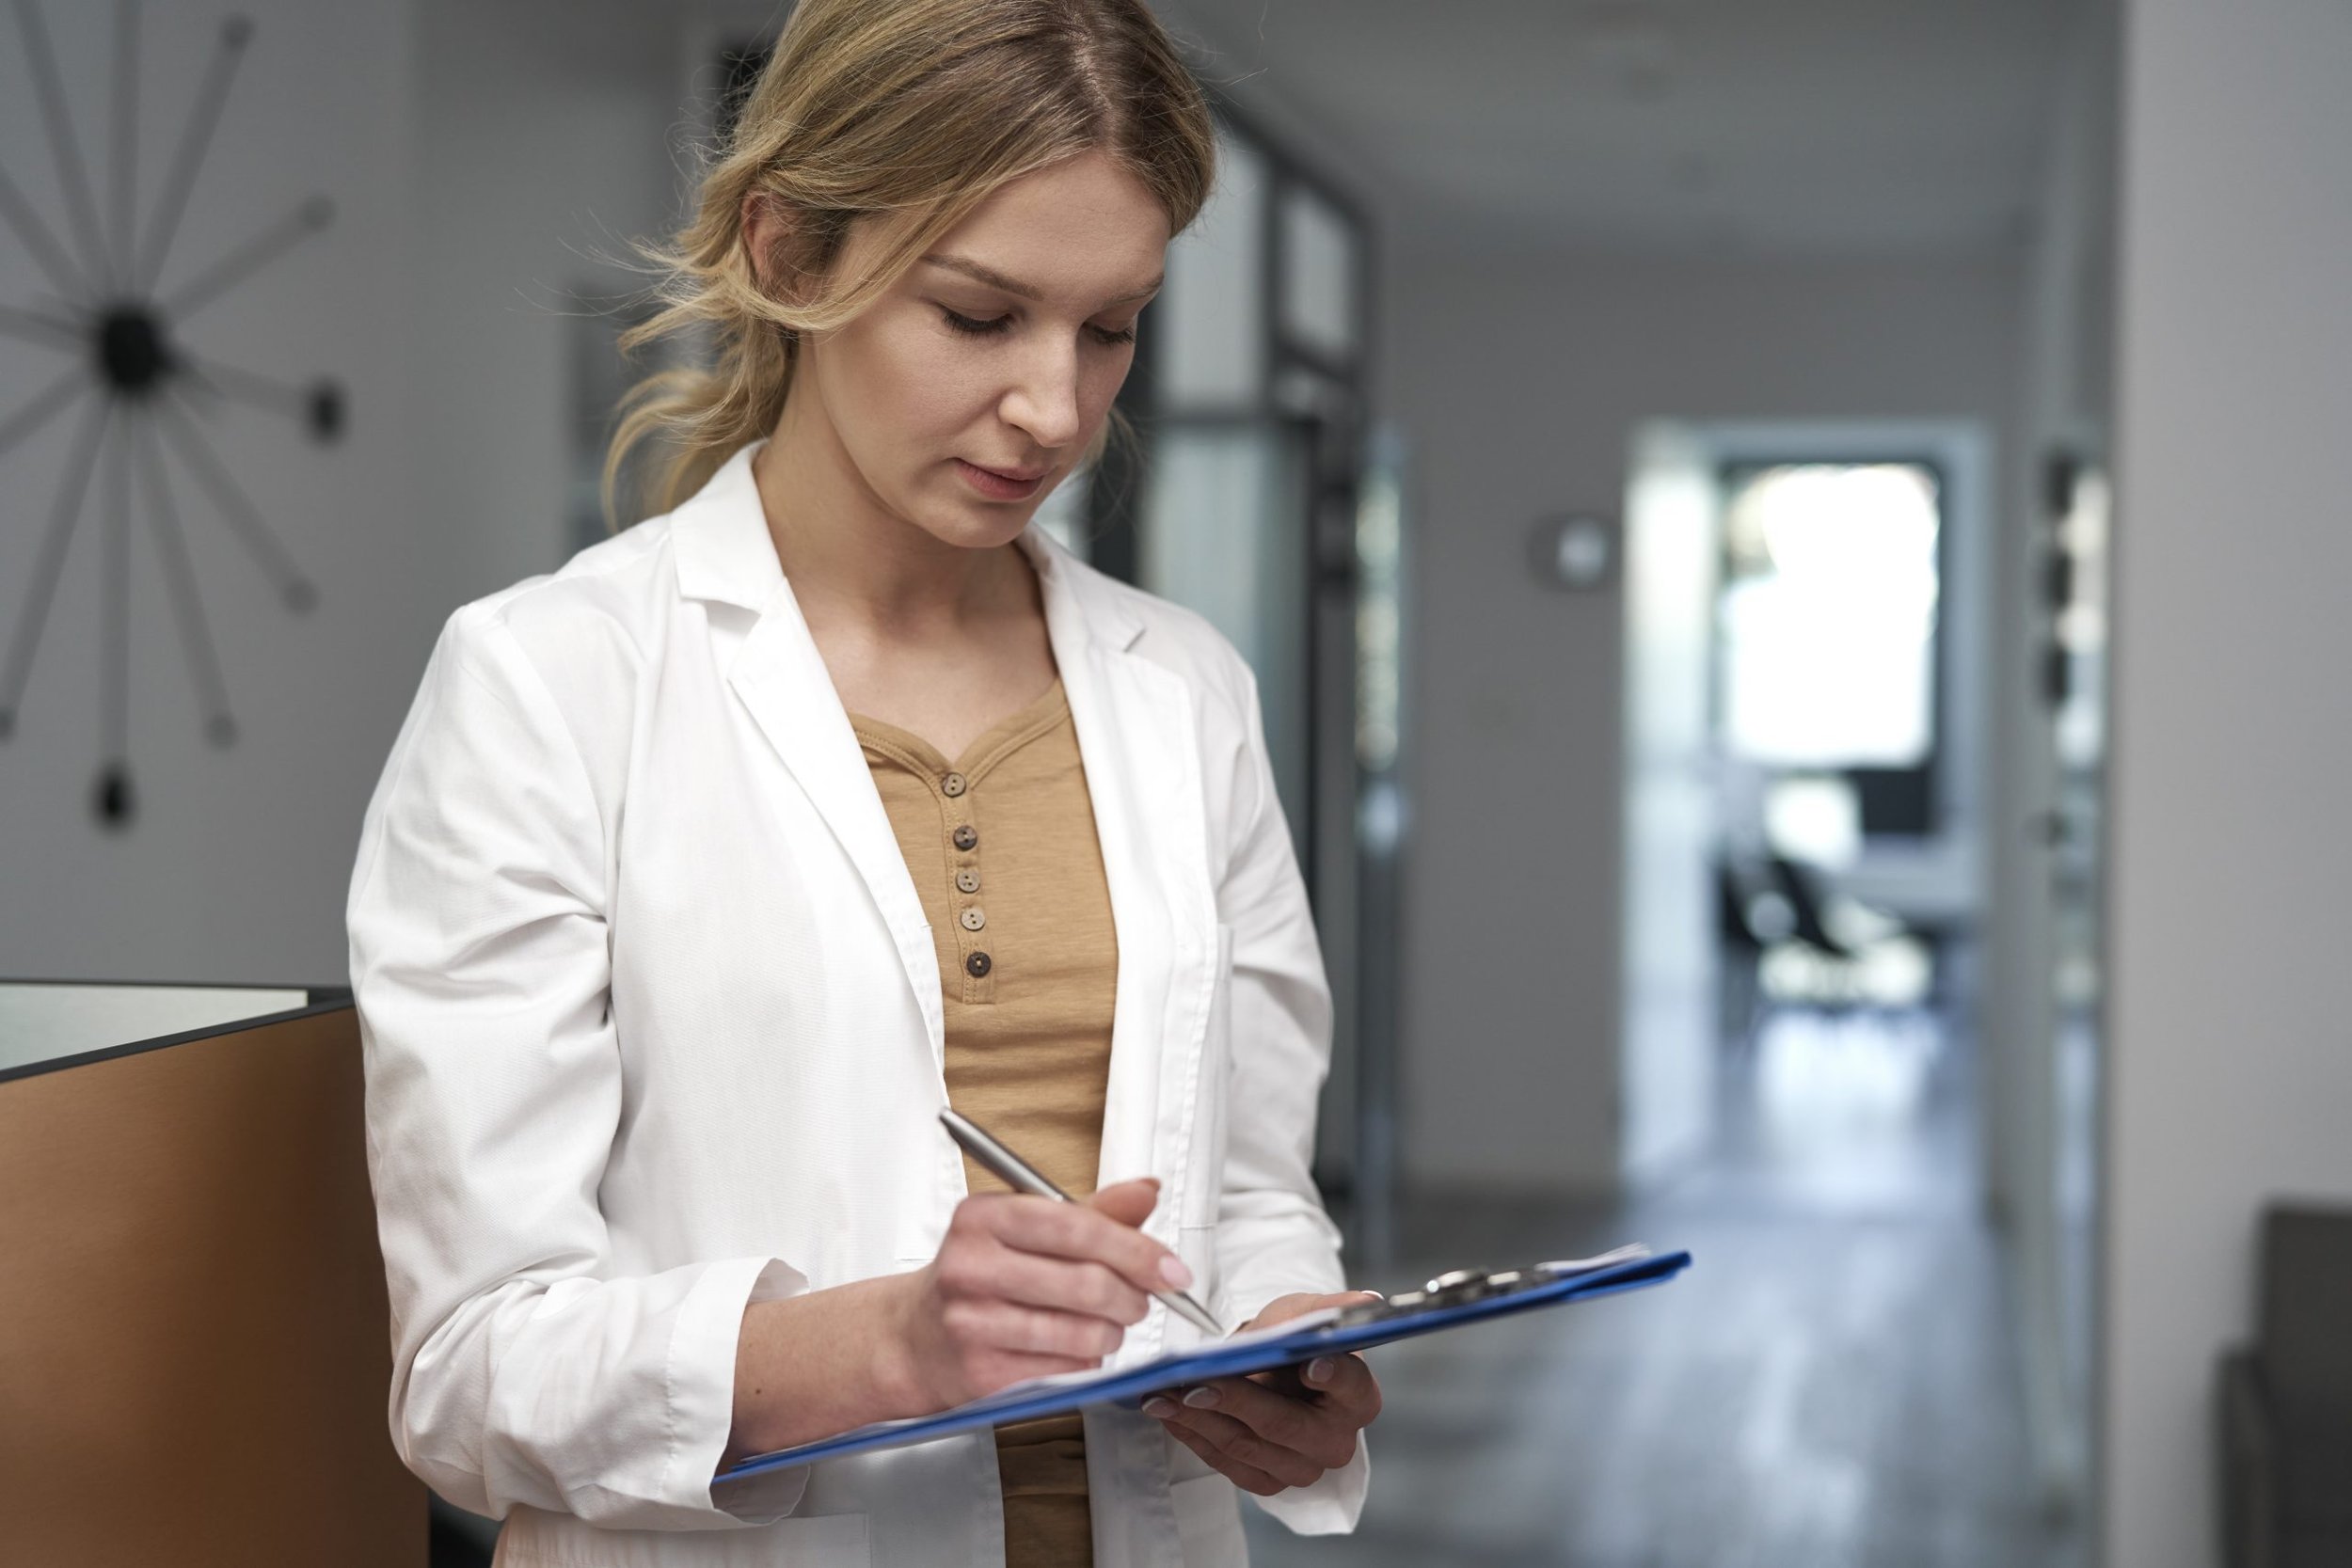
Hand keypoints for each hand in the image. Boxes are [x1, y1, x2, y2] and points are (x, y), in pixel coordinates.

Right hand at [888, 1177, 1190, 1410]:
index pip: (1077, 1227)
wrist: (912, 1337)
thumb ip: (1092, 1212)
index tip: (1171, 1269)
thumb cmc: (978, 1275)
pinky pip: (1065, 1372)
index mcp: (984, 1217)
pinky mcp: (981, 1373)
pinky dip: (1086, 1363)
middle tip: (1141, 1299)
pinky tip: (1074, 1350)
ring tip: (1106, 1325)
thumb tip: (1147, 1190)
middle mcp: (971, 1266)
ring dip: (1112, 1333)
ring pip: (1082, 1334)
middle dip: (1133, 1297)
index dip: (1137, 1250)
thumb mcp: (1025, 1228)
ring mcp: (971, 1323)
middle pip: (1087, 1284)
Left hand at [1141, 1290, 1383, 1495]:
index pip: (1350, 1386)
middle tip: (1195, 1384)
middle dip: (1235, 1401)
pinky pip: (1225, 1464)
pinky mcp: (1267, 1481)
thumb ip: (1330, 1309)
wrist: (1271, 1373)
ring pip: (1246, 1446)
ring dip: (1199, 1419)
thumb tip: (1368, 1303)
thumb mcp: (1305, 1314)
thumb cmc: (1293, 1342)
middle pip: (1284, 1424)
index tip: (1308, 1366)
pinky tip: (1168, 1412)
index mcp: (1358, 1397)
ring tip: (1163, 1394)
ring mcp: (1302, 1468)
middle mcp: (1336, 1441)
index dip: (1332, 1376)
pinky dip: (1192, 1435)